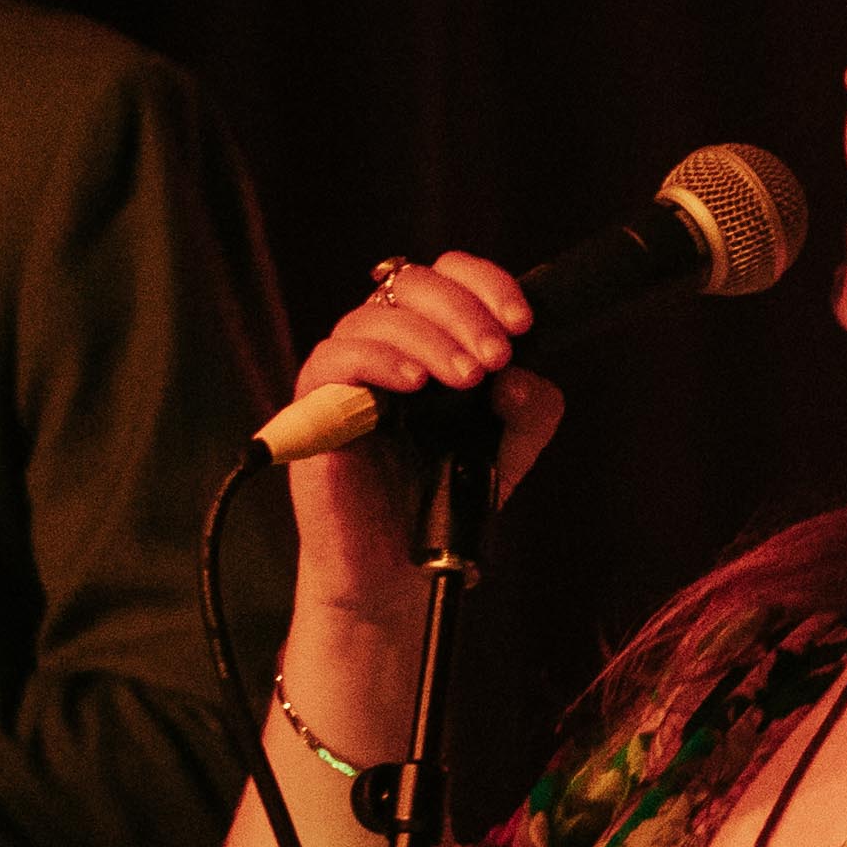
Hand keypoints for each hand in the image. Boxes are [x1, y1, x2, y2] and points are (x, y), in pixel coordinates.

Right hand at [275, 251, 565, 610]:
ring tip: (466, 379)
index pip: (450, 276)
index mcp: (430, 338)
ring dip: (428, 338)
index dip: (487, 284)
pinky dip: (376, 362)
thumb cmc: (444, 497)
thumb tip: (519, 377)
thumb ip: (529, 410)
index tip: (523, 323)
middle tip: (495, 356)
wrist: (399, 570)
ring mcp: (347, 373)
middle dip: (462, 310)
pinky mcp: (316, 408)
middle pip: (412, 282)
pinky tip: (414, 386)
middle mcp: (385, 344)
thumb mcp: (508, 450)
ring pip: (372, 316)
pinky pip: (332, 362)